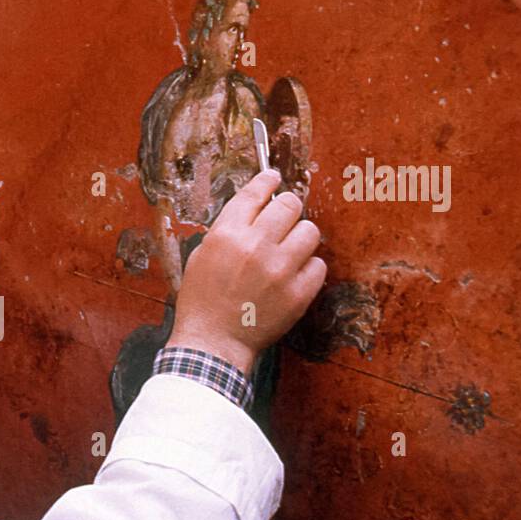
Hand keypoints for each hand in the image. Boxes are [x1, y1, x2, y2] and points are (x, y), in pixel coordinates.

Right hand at [166, 169, 325, 376]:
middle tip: (282, 221)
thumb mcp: (202, 256)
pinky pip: (318, 265)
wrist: (214, 342)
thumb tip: (256, 209)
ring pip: (310, 231)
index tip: (274, 178)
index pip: (255, 192)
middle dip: (287, 210)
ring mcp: (280, 270)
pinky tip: (292, 277)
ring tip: (288, 252)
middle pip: (290, 204)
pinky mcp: (298, 293)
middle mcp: (255, 246)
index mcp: (227, 234)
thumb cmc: (203, 300)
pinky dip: (307, 269)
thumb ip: (228, 229)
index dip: (268, 180)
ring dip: (300, 238)